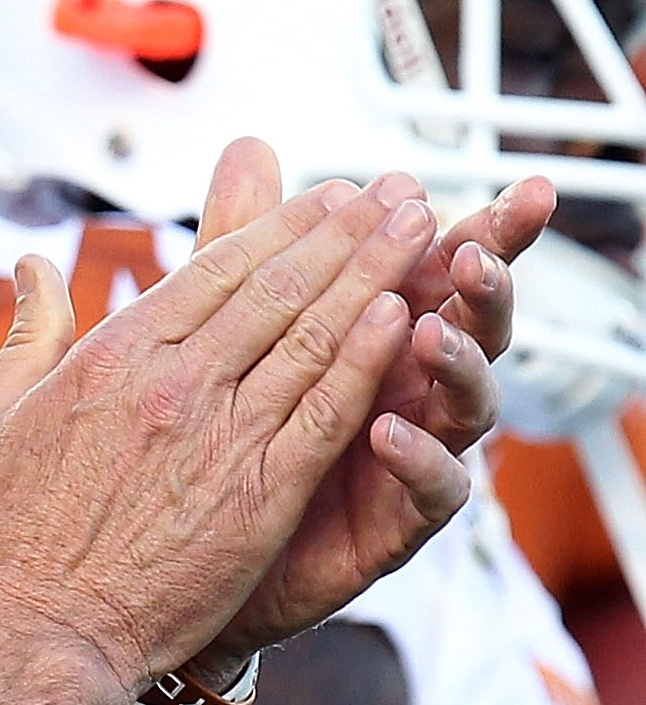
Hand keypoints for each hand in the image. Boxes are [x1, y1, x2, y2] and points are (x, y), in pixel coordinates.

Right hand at [0, 149, 457, 698]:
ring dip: (375, 275)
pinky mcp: (260, 497)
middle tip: (393, 192)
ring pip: (315, 336)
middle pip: (278, 287)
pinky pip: (326, 413)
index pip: (214, 268)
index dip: (279, 225)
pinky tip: (403, 320)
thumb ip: (27, 335)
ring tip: (419, 231)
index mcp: (113, 357)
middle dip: (345, 232)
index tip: (324, 197)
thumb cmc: (0, 542)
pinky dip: (367, 360)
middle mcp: (175, 383)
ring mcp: (222, 438)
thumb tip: (31, 268)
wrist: (34, 639)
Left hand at [192, 141, 552, 656]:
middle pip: (474, 323)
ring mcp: (414, 452)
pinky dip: (419, 457)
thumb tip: (249, 147)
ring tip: (430, 328)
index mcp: (385, 331)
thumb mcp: (228, 329)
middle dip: (488, 282)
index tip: (518, 191)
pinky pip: (432, 489)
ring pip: (468, 401)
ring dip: (459, 360)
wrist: (187, 556)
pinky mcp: (398, 522)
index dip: (484, 228)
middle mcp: (411, 386)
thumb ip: (246, 240)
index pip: (443, 266)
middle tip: (476, 250)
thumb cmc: (223, 440)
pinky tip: (389, 430)